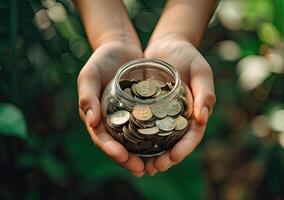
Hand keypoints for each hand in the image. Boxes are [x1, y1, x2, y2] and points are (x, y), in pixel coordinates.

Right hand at [77, 40, 145, 176]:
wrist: (119, 47)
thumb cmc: (100, 60)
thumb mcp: (89, 76)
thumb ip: (87, 97)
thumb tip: (91, 123)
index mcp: (96, 117)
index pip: (102, 138)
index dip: (111, 150)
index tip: (122, 157)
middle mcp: (111, 120)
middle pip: (119, 145)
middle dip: (129, 159)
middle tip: (142, 170)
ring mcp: (127, 116)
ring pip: (134, 141)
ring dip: (142, 155)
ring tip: (155, 165)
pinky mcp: (141, 110)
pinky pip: (147, 126)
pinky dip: (153, 137)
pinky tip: (165, 145)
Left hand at [143, 34, 215, 174]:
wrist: (167, 45)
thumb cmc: (188, 55)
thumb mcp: (200, 70)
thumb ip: (205, 92)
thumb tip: (203, 118)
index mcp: (194, 113)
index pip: (191, 136)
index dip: (183, 149)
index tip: (173, 158)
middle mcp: (178, 118)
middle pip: (173, 144)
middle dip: (164, 158)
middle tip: (152, 168)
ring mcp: (162, 115)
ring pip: (156, 140)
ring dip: (149, 154)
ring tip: (138, 166)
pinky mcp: (147, 109)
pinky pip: (141, 126)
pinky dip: (136, 137)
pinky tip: (126, 145)